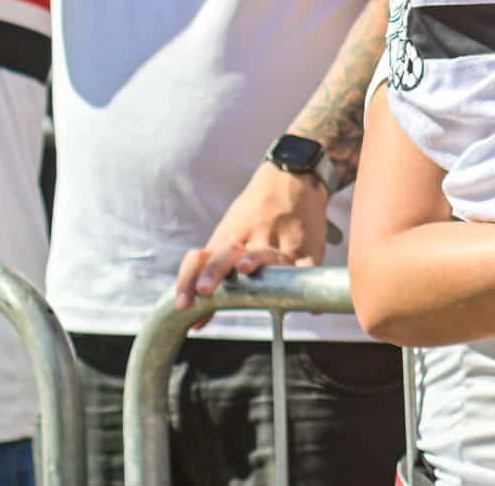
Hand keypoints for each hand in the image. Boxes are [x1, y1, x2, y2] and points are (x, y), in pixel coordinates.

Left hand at [171, 162, 330, 327]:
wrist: (292, 176)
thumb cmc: (255, 211)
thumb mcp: (231, 231)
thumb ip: (213, 271)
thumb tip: (196, 318)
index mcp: (229, 237)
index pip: (201, 259)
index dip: (189, 280)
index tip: (184, 305)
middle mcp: (251, 239)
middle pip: (228, 254)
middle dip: (215, 271)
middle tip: (204, 289)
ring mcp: (282, 242)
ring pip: (268, 255)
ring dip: (256, 261)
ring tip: (245, 270)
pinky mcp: (310, 247)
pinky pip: (309, 267)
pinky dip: (308, 282)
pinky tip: (309, 307)